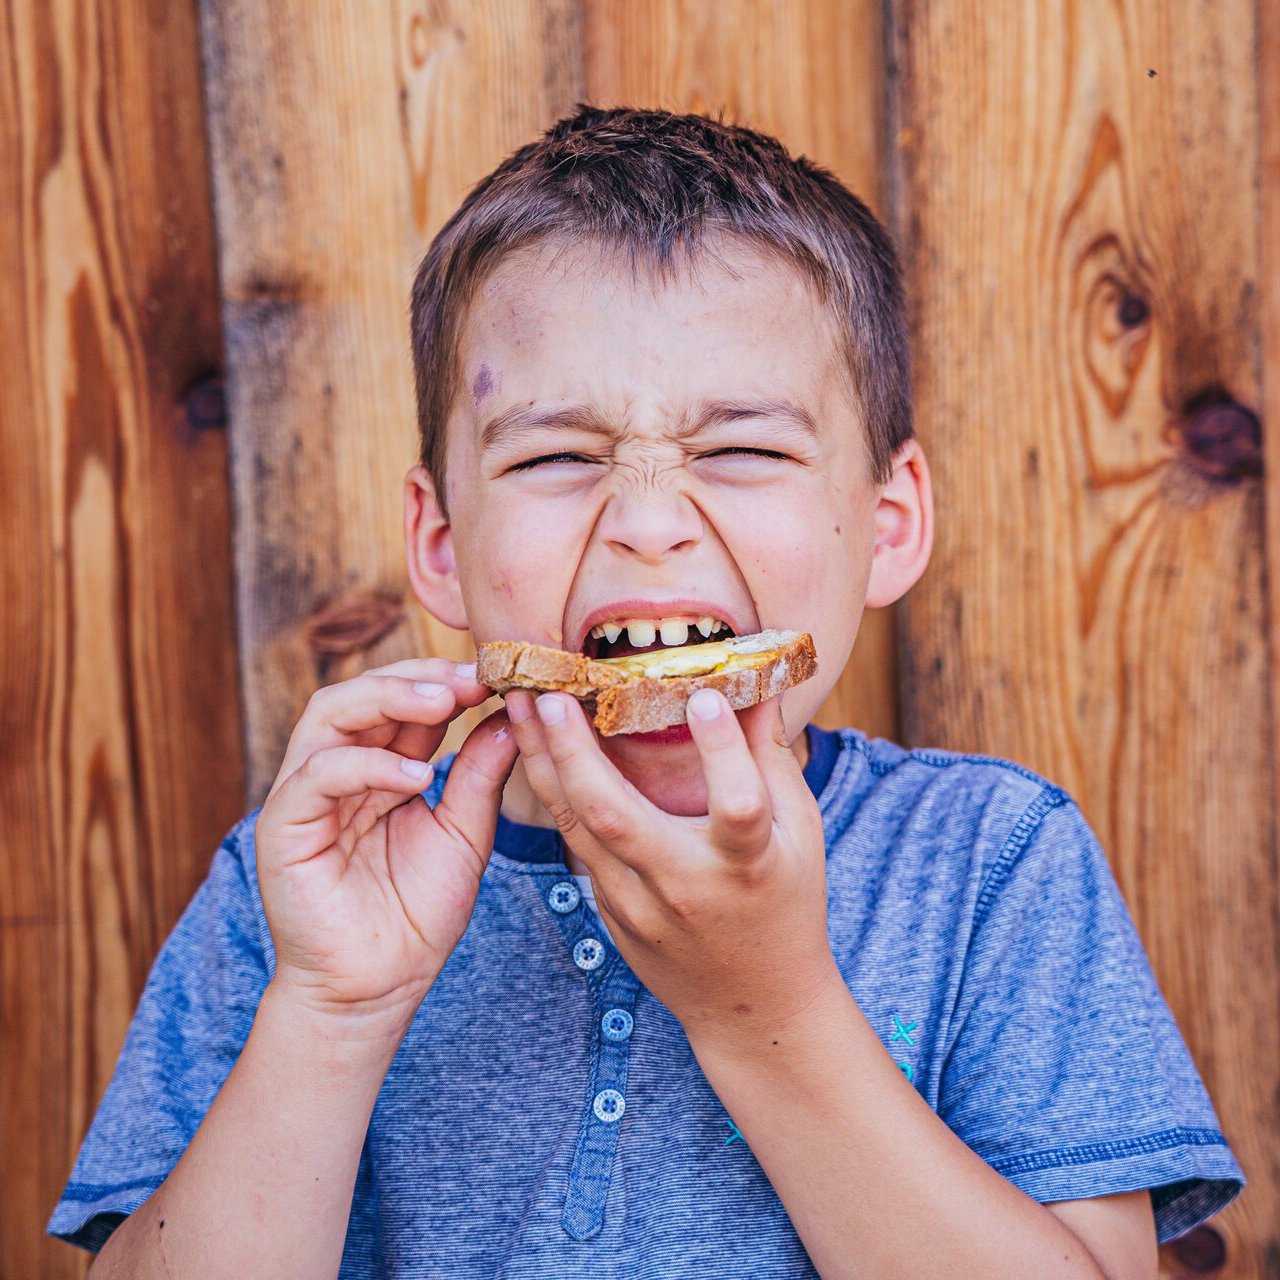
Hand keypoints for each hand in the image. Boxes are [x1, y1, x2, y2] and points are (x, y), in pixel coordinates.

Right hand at [255, 659, 517, 1031]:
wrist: (379, 990)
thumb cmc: (418, 915)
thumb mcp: (464, 834)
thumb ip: (480, 776)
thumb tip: (509, 716)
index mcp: (379, 768)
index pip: (402, 702)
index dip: (444, 681)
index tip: (494, 674)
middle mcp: (336, 771)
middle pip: (361, 692)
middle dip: (417, 677)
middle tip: (470, 677)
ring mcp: (305, 795)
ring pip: (329, 714)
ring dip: (389, 697)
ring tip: (444, 702)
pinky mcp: (283, 827)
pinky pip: (317, 775)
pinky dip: (367, 765)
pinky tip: (417, 775)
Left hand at [504, 688, 840, 1047]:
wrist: (753, 1006)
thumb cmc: (785, 903)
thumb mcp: (799, 831)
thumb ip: (771, 755)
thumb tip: (758, 679)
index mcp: (747, 864)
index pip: (736, 806)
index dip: (722, 752)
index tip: (703, 696)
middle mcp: (685, 886)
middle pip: (617, 817)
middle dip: (576, 752)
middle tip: (550, 695)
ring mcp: (639, 905)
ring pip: (577, 828)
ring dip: (542, 763)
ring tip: (519, 704)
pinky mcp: (611, 914)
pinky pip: (575, 845)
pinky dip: (553, 794)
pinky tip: (533, 749)